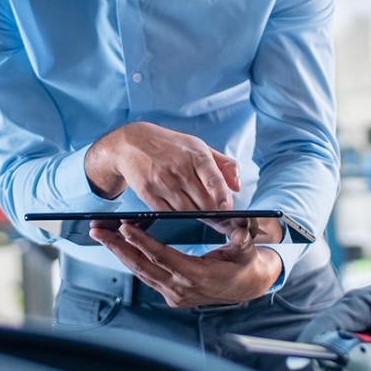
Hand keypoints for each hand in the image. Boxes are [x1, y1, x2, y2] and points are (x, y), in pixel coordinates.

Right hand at [86, 122, 240, 209]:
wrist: (132, 143)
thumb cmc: (172, 146)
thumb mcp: (199, 146)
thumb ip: (223, 165)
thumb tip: (238, 186)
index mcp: (196, 154)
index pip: (213, 178)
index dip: (222, 195)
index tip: (229, 210)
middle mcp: (179, 169)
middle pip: (202, 201)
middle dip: (217, 216)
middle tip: (228, 226)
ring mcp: (162, 182)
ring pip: (187, 210)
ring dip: (201, 219)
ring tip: (212, 224)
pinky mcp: (148, 193)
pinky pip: (169, 213)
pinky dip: (180, 217)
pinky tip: (188, 218)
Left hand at [89, 221, 280, 307]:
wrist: (247, 287)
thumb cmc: (244, 264)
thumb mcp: (246, 250)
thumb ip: (241, 238)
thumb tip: (240, 227)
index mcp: (197, 276)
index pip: (162, 256)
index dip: (142, 242)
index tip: (124, 227)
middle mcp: (181, 288)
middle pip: (142, 265)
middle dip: (117, 247)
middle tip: (97, 231)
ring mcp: (174, 294)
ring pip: (140, 272)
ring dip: (119, 253)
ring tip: (101, 235)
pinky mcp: (171, 294)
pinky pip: (146, 276)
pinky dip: (131, 259)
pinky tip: (119, 246)